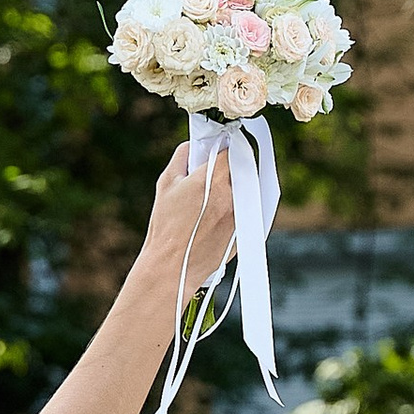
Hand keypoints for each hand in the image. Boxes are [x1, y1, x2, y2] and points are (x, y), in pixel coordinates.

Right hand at [141, 143, 236, 292]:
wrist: (172, 267)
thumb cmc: (165, 228)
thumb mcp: (166, 184)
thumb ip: (182, 157)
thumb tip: (193, 146)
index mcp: (213, 179)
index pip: (230, 151)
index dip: (223, 149)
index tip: (216, 153)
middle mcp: (232, 195)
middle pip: (241, 169)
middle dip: (229, 169)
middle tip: (212, 178)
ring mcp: (241, 214)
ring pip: (247, 189)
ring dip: (235, 188)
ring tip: (213, 201)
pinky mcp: (245, 230)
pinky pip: (248, 210)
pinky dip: (238, 208)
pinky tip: (218, 217)